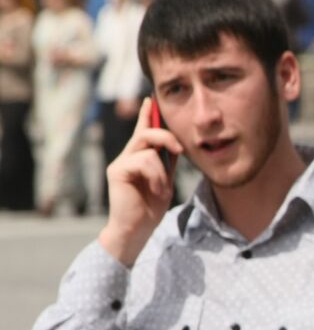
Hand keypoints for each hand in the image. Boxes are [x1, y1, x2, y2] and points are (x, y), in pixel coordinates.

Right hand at [97, 96, 182, 266]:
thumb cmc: (150, 209)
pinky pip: (144, 162)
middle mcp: (127, 157)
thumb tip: (177, 146)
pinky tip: (155, 191)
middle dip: (166, 136)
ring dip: (162, 169)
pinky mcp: (117, 170)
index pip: (142, 131)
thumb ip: (166, 164)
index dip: (147, 115)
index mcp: (139, 158)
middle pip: (146, 133)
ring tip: (162, 188)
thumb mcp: (165, 182)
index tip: (151, 99)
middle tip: (180, 149)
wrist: (137, 230)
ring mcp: (120, 162)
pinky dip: (156, 176)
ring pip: (147, 147)